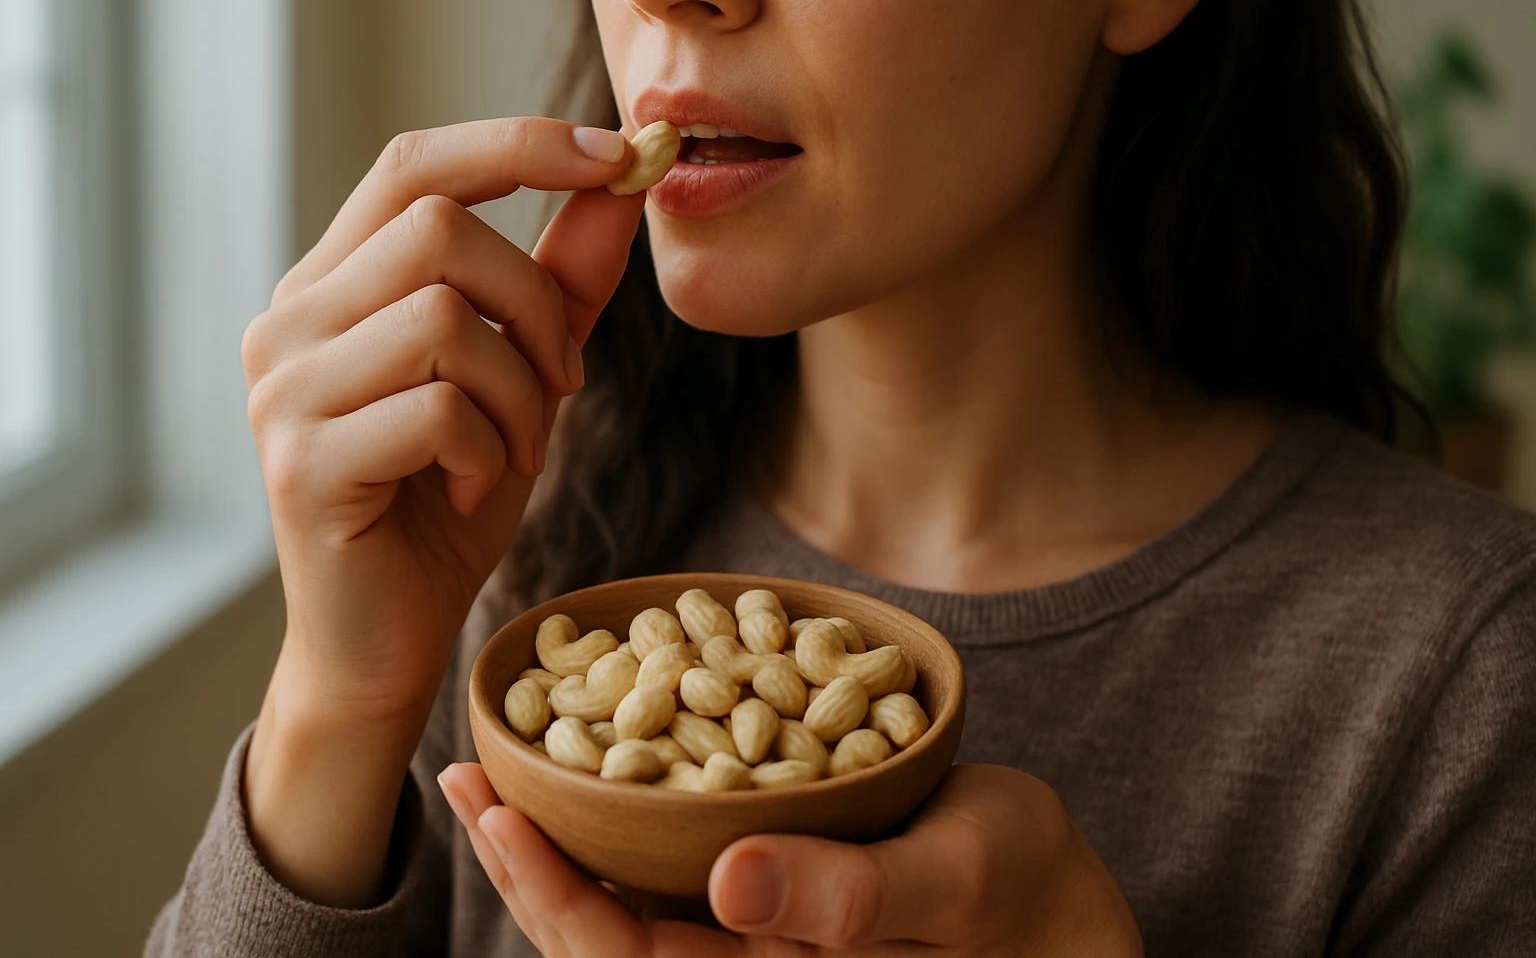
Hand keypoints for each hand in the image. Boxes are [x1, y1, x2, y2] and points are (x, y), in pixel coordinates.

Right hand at [241, 118, 642, 907]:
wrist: (388, 636)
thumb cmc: (449, 498)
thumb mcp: (522, 378)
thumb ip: (562, 283)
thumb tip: (624, 182)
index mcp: (333, 283)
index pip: (414, 165)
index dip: (518, 144)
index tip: (620, 155)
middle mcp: (289, 320)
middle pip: (439, 230)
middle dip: (538, 306)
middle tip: (564, 384)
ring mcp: (283, 390)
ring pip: (442, 319)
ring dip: (520, 393)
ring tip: (516, 449)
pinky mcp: (303, 462)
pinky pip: (434, 408)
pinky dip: (488, 447)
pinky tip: (473, 486)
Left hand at [438, 762, 1143, 956]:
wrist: (1062, 902)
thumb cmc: (1026, 898)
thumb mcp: (952, 887)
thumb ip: (849, 900)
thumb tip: (727, 880)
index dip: (550, 895)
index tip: (496, 811)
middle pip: (601, 935)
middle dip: (525, 862)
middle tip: (466, 774)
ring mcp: (754, 927)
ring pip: (627, 899)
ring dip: (559, 836)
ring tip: (501, 766)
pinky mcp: (773, 884)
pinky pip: (674, 860)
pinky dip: (622, 812)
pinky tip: (599, 758)